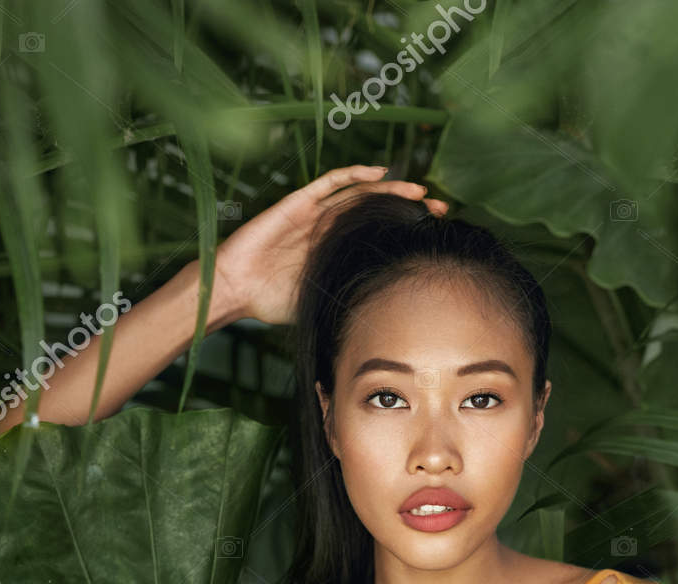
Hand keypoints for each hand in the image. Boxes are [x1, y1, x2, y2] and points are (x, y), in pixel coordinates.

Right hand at [212, 163, 448, 325]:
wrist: (236, 289)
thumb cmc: (271, 301)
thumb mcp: (320, 300)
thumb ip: (346, 295)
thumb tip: (384, 317)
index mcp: (336, 249)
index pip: (380, 233)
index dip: (407, 231)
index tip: (436, 236)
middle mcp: (330, 227)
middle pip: (378, 210)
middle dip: (410, 208)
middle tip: (441, 209)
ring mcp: (316, 213)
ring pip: (360, 194)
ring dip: (391, 190)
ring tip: (420, 193)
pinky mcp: (299, 203)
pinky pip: (330, 183)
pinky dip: (354, 175)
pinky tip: (379, 172)